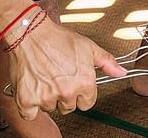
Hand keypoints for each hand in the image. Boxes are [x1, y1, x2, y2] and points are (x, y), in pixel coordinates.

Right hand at [7, 20, 125, 118]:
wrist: (31, 33)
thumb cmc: (58, 38)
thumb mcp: (89, 47)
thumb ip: (107, 62)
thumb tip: (121, 72)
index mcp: (84, 82)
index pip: (88, 103)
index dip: (82, 94)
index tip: (75, 85)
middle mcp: (67, 92)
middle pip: (68, 107)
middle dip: (65, 96)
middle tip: (58, 79)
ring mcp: (46, 97)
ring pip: (50, 109)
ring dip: (47, 98)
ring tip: (45, 78)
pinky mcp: (26, 100)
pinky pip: (30, 114)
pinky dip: (29, 106)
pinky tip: (33, 90)